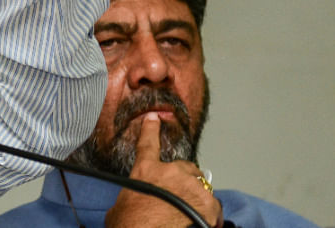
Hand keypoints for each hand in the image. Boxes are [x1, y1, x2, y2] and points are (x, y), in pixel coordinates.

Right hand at [105, 113, 222, 227]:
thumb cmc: (130, 224)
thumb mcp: (121, 204)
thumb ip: (134, 192)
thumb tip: (137, 199)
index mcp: (145, 170)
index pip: (148, 143)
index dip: (151, 129)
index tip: (155, 118)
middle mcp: (169, 172)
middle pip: (184, 168)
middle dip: (182, 180)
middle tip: (177, 198)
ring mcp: (190, 186)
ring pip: (200, 185)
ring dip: (195, 197)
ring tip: (187, 213)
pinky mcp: (206, 202)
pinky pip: (213, 205)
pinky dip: (209, 214)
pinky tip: (201, 222)